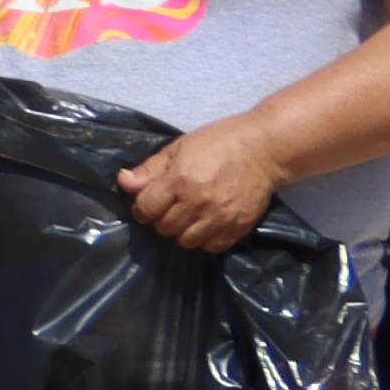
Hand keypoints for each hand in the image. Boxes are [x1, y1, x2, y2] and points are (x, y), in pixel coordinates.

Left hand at [116, 123, 284, 253]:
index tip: (150, 201)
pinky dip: (205, 239)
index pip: (145, 210)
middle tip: (173, 206)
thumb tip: (123, 182)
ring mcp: (220, 217)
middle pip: (163, 228)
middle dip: (162, 219)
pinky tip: (207, 224)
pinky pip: (211, 247)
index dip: (143, 207)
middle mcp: (198, 202)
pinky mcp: (238, 227)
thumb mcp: (180, 147)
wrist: (267, 148)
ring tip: (190, 215)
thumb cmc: (220, 142)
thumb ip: (150, 168)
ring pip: (185, 242)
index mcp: (180, 180)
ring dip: (182, 231)